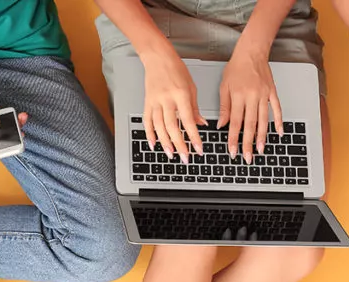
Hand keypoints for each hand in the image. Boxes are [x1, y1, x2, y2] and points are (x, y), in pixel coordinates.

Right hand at [142, 49, 205, 163]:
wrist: (158, 58)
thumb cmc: (176, 69)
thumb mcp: (191, 87)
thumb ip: (195, 108)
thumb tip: (201, 125)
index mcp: (181, 95)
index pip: (188, 121)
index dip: (194, 137)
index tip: (199, 149)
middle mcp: (166, 99)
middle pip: (172, 127)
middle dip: (180, 144)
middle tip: (185, 157)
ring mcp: (155, 101)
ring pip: (159, 127)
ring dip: (165, 143)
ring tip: (171, 154)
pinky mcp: (147, 102)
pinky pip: (147, 121)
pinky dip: (149, 134)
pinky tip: (153, 144)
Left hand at [219, 46, 280, 162]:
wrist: (251, 52)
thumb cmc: (236, 67)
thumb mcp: (224, 86)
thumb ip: (224, 107)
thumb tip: (222, 125)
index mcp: (238, 95)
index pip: (235, 122)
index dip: (234, 139)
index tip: (233, 151)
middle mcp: (252, 96)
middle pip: (250, 125)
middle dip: (248, 143)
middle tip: (247, 157)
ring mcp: (264, 95)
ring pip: (264, 120)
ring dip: (262, 136)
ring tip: (260, 149)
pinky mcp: (272, 92)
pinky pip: (277, 109)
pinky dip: (279, 122)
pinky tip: (280, 133)